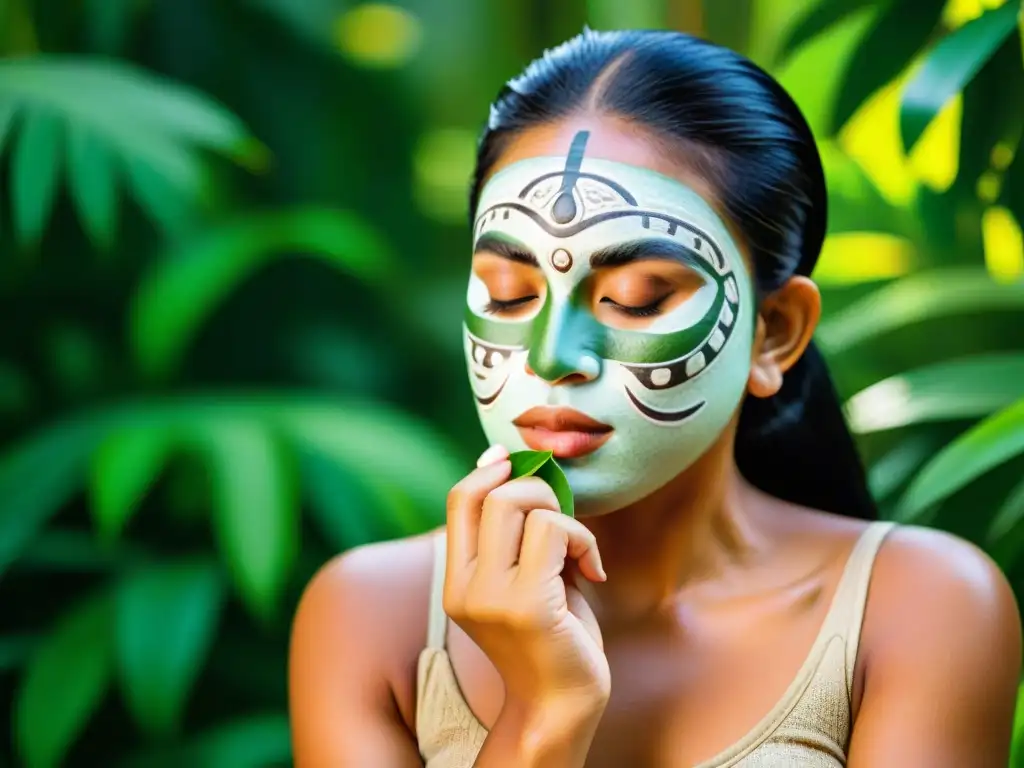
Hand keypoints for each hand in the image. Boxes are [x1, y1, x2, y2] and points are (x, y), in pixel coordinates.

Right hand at [443, 444, 610, 713]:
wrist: (560, 707)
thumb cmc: (552, 639)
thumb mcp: (523, 579)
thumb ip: (516, 535)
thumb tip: (510, 466)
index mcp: (457, 581)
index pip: (459, 500)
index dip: (490, 469)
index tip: (516, 461)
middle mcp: (465, 588)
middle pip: (494, 494)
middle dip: (539, 490)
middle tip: (563, 521)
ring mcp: (492, 597)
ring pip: (521, 504)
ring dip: (565, 517)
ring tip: (578, 553)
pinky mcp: (527, 604)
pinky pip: (555, 531)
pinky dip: (584, 542)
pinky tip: (593, 572)